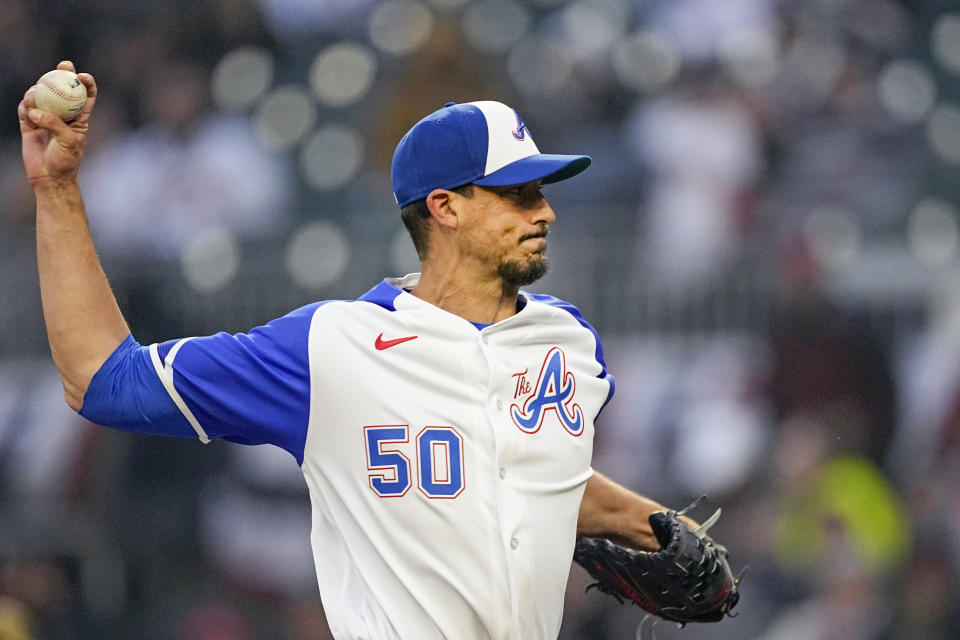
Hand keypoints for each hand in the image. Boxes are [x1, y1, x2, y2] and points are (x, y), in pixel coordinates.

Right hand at [18, 61, 97, 186]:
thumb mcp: (68, 142)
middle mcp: (63, 114)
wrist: (49, 177)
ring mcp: (45, 117)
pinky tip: (27, 112)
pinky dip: (25, 107)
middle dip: (63, 73)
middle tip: (63, 65)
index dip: (86, 83)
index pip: (86, 96)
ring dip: (37, 92)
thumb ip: (54, 124)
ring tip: (34, 100)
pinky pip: (25, 108)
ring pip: (40, 95)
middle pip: (63, 88)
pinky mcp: (29, 123)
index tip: (82, 75)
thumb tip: (36, 112)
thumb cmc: (65, 161)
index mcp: (79, 118)